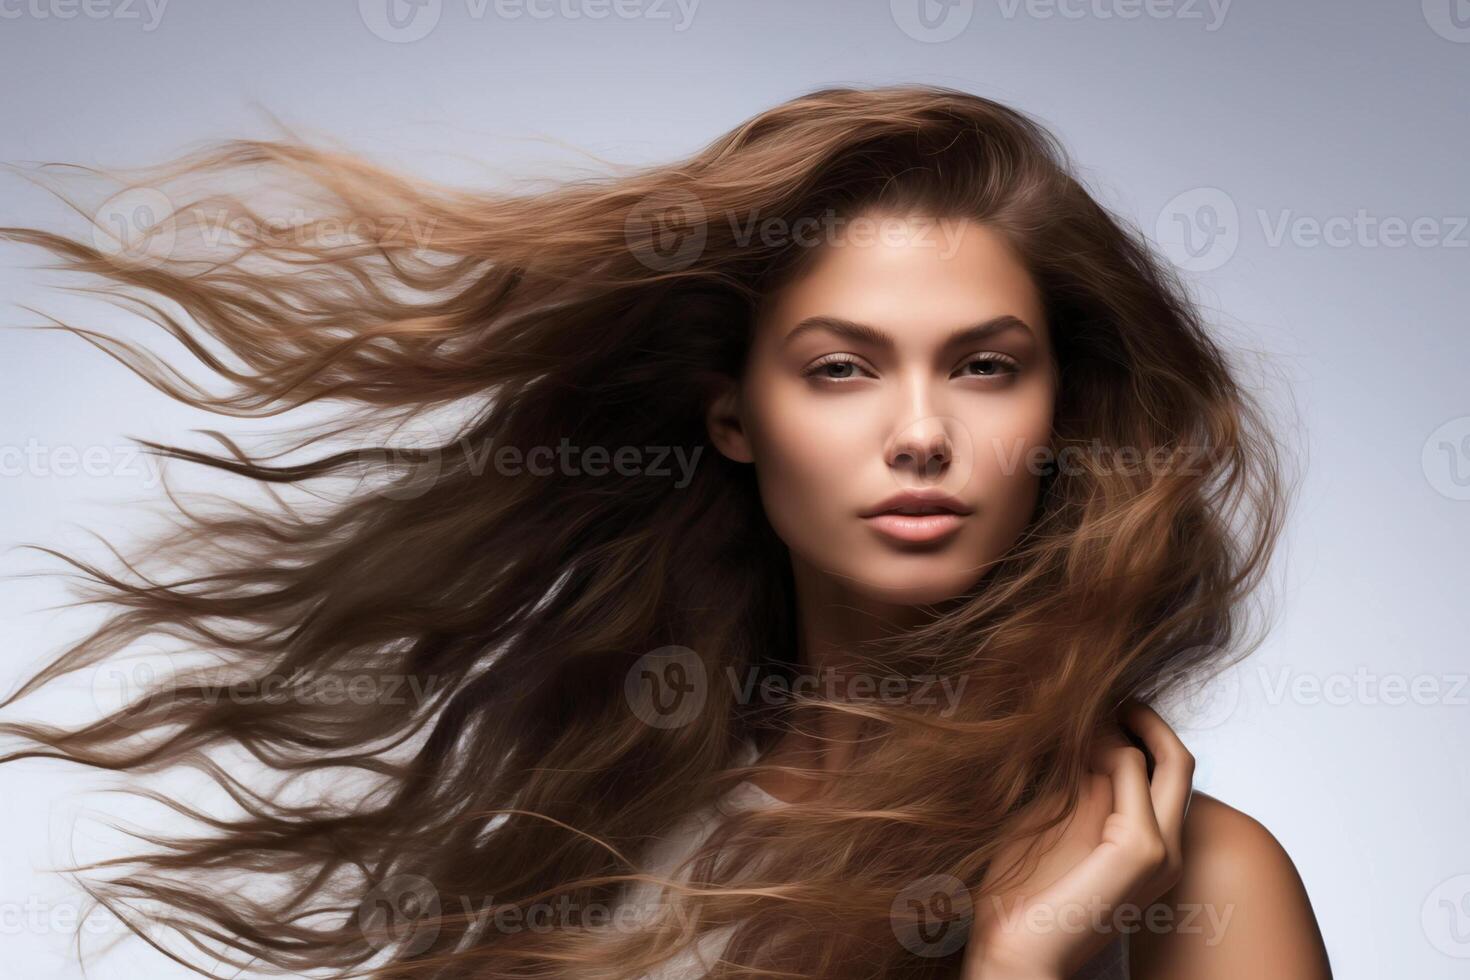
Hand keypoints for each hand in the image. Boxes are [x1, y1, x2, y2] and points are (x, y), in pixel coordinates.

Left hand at [961, 701, 1194, 979]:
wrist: (1014, 951)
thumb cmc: (1020, 895)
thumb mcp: (1051, 823)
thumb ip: (1075, 782)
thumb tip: (1080, 729)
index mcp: (1151, 845)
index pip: (1164, 768)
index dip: (1132, 726)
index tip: (1093, 700)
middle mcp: (1167, 847)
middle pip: (1180, 759)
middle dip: (1146, 716)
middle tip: (1106, 688)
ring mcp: (1162, 850)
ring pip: (1165, 758)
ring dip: (1119, 725)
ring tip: (1077, 711)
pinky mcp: (1142, 849)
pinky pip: (1133, 770)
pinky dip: (1103, 742)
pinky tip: (1071, 740)